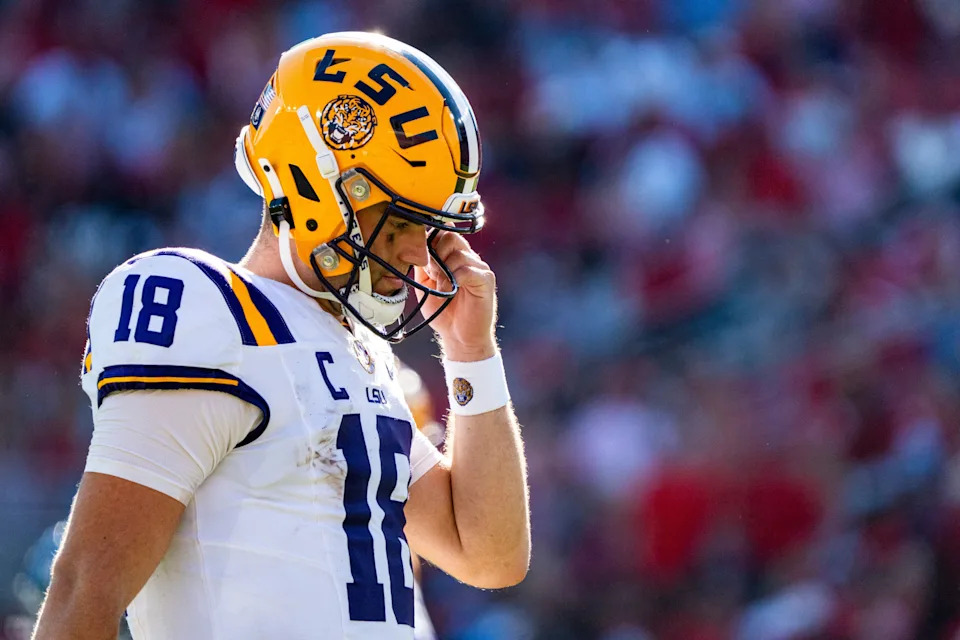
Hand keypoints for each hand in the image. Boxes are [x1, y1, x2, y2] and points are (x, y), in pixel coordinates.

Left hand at [414, 232, 496, 361]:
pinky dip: (455, 278)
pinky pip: (468, 269)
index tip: (424, 262)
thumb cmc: (444, 313)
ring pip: (458, 253)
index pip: (444, 233)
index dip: (430, 242)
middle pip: (451, 236)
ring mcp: (479, 268)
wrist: (459, 338)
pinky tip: (451, 291)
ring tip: (442, 288)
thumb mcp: (425, 285)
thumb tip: (416, 247)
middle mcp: (469, 258)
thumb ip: (422, 266)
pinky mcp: (486, 280)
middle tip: (433, 275)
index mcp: (455, 256)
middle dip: (436, 254)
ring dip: (444, 271)